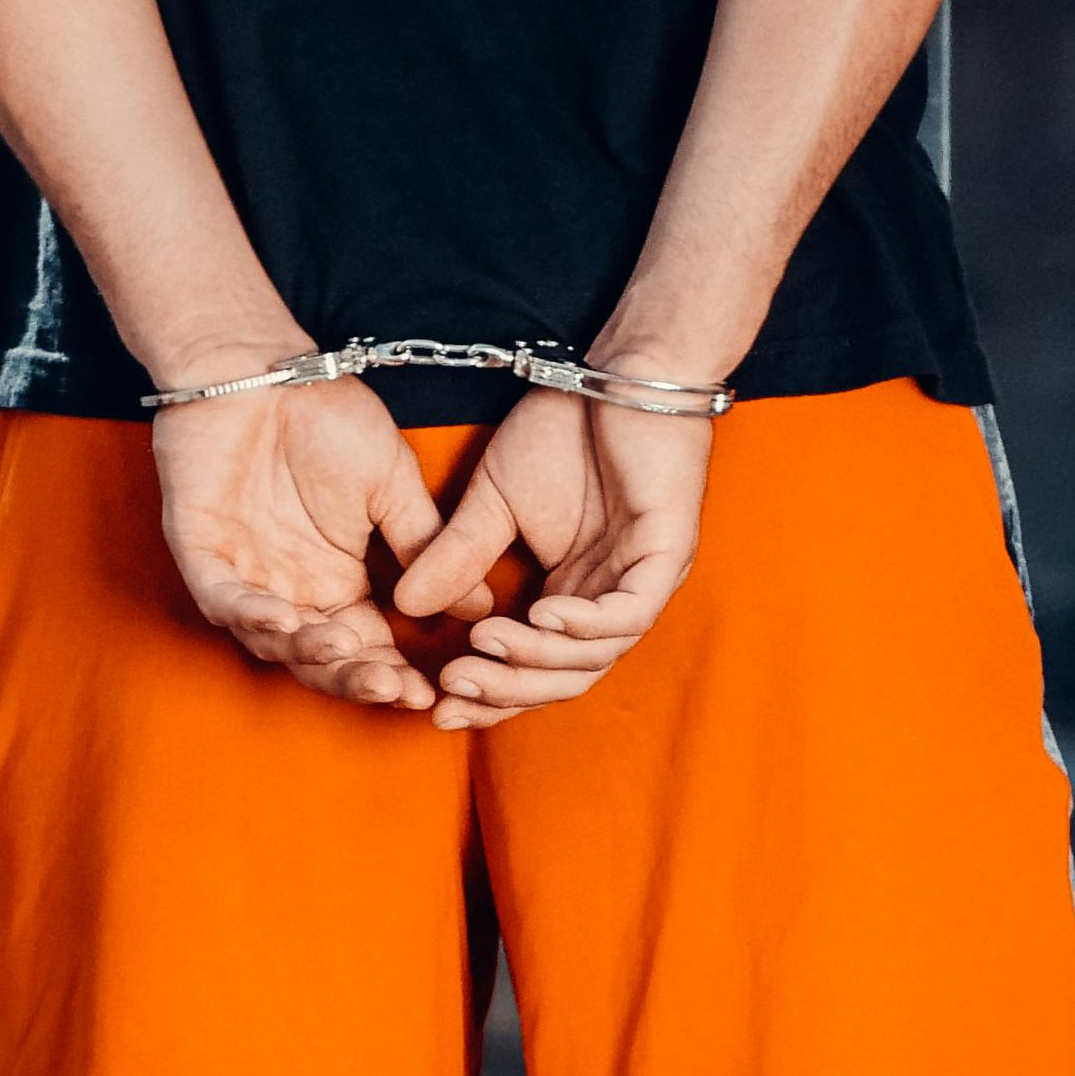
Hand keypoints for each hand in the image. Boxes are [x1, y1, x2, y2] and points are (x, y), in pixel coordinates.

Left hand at [151, 375, 449, 709]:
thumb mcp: (393, 485)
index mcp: (337, 581)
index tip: (431, 692)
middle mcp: (291, 589)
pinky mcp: (200, 551)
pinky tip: (282, 621)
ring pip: (270, 641)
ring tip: (345, 649)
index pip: (368, 646)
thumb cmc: (327, 418)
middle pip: (321, 659)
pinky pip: (220, 599)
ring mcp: (244, 574)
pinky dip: (249, 615)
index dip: (395, 673)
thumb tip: (478, 606)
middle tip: (390, 687)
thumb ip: (425, 545)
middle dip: (355, 677)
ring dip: (307, 652)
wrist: (264, 367)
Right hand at [385, 389, 713, 728]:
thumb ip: (458, 555)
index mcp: (574, 596)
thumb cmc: (563, 431)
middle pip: (564, 677)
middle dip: (506, 689)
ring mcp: (643, 581)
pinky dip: (585, 623)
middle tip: (452, 691)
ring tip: (482, 646)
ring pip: (595, 655)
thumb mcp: (492, 501)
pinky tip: (541, 614)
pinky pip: (630, 613)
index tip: (435, 703)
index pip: (535, 668)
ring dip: (536, 658)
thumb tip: (406, 605)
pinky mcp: (668, 553)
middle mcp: (610, 601)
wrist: (616, 372)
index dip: (489, 692)